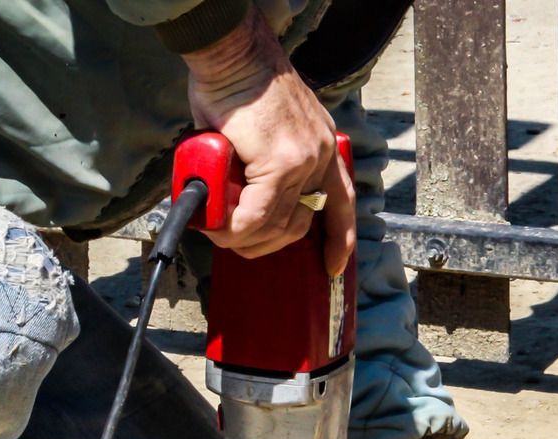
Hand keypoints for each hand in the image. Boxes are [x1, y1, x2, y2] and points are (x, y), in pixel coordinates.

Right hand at [182, 7, 355, 273]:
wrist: (232, 53)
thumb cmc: (238, 86)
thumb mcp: (267, 130)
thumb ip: (264, 165)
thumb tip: (242, 200)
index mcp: (324, 148)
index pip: (342, 206)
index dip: (338, 242)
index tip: (331, 266)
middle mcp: (321, 156)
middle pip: (298, 225)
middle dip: (263, 242)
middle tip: (233, 237)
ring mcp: (303, 160)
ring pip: (274, 225)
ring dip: (240, 235)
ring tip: (216, 226)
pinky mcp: (279, 163)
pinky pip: (255, 215)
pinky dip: (232, 227)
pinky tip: (216, 224)